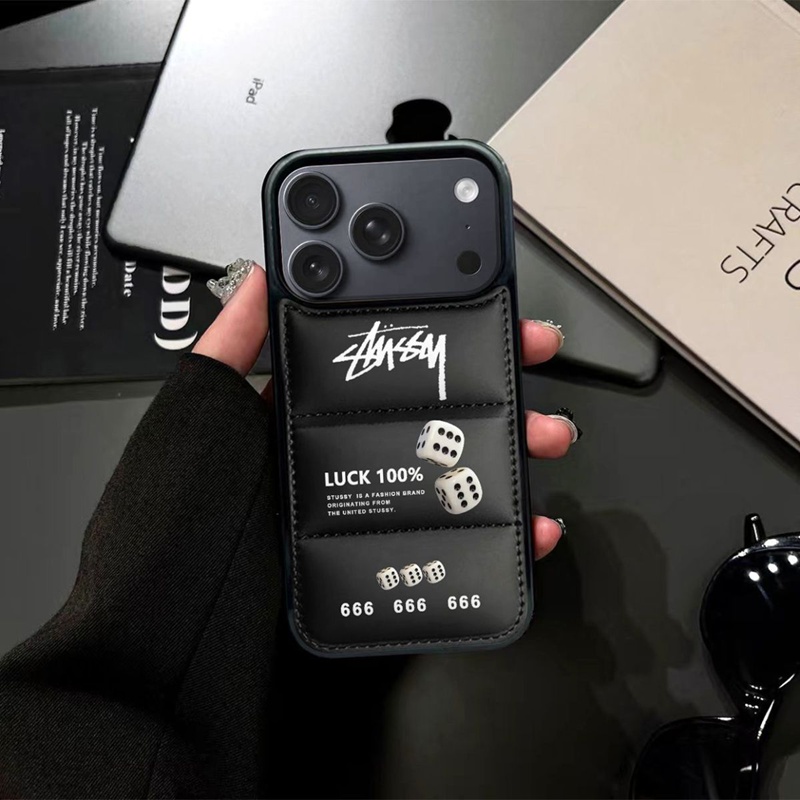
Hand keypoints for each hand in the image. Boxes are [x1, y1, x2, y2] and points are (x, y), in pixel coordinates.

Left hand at [195, 264, 576, 558]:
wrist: (188, 625)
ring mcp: (381, 502)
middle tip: (536, 351)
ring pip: (468, 464)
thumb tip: (258, 273)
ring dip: (520, 444)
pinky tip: (535, 523)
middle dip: (501, 373)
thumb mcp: (205, 411)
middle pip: (444, 403)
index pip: (391, 354)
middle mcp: (356, 450)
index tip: (486, 301)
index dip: (443, 324)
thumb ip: (231, 344)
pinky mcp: (397, 552)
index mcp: (316, 410)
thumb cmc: (188, 511)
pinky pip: (467, 538)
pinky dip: (512, 531)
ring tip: (547, 434)